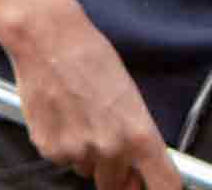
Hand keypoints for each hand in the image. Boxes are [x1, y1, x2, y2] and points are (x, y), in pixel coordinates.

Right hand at [6, 5, 181, 189]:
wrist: (46, 37)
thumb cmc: (88, 55)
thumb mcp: (130, 95)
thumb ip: (137, 136)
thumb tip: (140, 162)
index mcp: (140, 135)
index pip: (164, 186)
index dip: (157, 188)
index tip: (150, 185)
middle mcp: (111, 148)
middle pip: (119, 185)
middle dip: (114, 171)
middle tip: (104, 140)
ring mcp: (78, 151)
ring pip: (87, 171)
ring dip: (85, 155)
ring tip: (77, 117)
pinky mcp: (49, 148)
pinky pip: (61, 160)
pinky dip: (60, 144)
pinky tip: (59, 116)